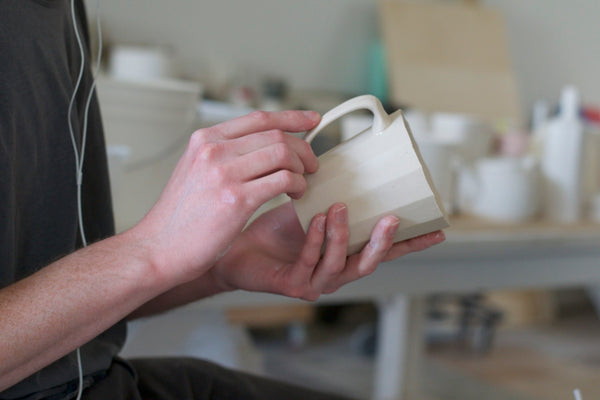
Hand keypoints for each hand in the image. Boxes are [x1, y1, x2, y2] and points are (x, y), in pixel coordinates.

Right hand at [131, 110, 320, 287]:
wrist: (159, 248)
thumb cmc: (180, 217)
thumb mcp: (195, 170)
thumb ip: (224, 154)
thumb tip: (262, 145)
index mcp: (205, 140)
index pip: (259, 118)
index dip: (291, 117)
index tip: (311, 119)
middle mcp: (214, 150)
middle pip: (276, 135)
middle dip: (303, 149)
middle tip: (310, 165)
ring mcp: (225, 173)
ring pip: (284, 155)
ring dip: (302, 168)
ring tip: (302, 183)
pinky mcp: (237, 199)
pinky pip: (285, 180)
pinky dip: (299, 185)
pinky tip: (295, 195)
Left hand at [210, 201, 444, 300]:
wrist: (237, 245)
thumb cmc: (275, 228)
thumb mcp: (310, 206)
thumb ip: (333, 194)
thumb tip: (354, 161)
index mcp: (345, 253)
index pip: (385, 249)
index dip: (411, 243)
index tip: (438, 230)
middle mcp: (336, 271)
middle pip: (371, 263)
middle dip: (385, 243)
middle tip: (393, 219)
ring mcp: (317, 281)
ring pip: (341, 265)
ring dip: (343, 235)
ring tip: (340, 208)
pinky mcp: (294, 286)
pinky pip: (310, 264)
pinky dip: (316, 241)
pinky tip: (315, 221)